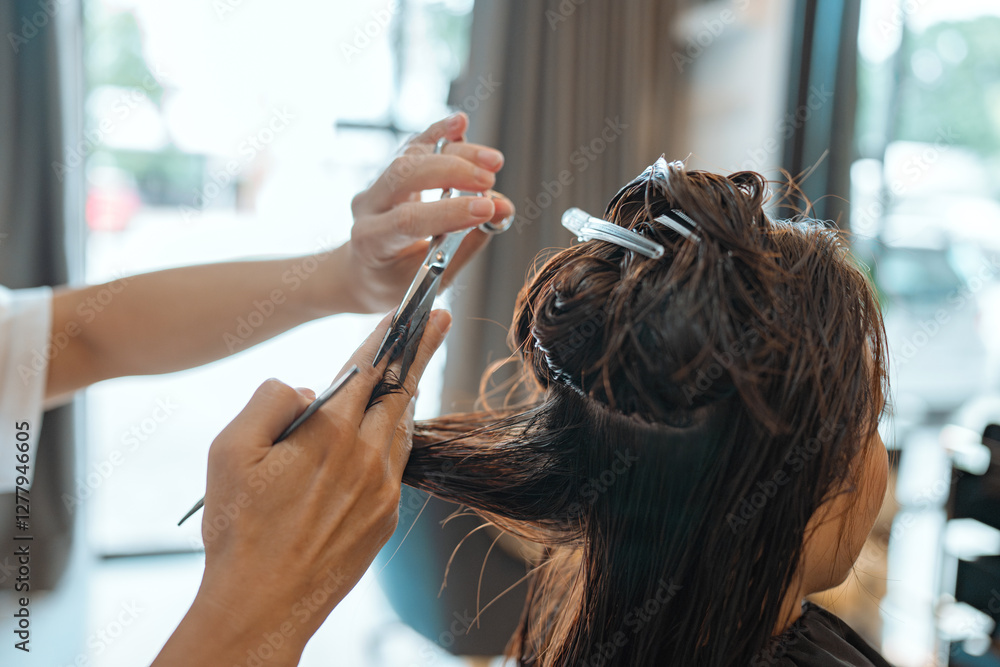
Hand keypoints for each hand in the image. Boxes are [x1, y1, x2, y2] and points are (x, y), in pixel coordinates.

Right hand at [153, 310, 451, 666]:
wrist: (263, 604)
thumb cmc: (238, 528)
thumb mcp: (229, 451)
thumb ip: (268, 401)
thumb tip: (303, 389)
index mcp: (330, 432)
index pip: (367, 367)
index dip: (389, 334)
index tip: (411, 310)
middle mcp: (367, 456)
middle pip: (400, 389)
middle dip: (420, 349)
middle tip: (439, 318)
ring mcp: (383, 489)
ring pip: (402, 426)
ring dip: (407, 394)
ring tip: (412, 368)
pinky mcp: (386, 517)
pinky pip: (396, 464)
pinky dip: (394, 438)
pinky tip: (387, 430)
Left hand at [347, 112, 514, 312]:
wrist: (364, 270)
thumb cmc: (397, 280)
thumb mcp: (432, 279)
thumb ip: (466, 246)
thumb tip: (501, 211)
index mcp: (371, 241)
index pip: (408, 220)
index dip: (449, 212)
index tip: (487, 210)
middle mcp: (369, 206)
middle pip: (406, 174)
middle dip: (452, 174)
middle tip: (489, 184)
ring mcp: (377, 184)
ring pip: (413, 156)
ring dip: (456, 155)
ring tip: (493, 163)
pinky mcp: (392, 169)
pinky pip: (415, 145)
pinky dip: (440, 132)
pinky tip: (461, 123)